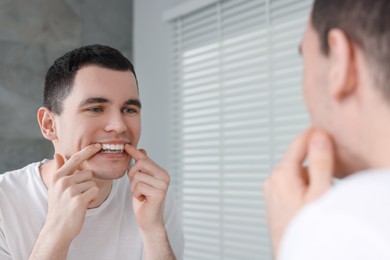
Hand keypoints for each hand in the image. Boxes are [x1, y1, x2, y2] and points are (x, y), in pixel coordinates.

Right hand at [44, 144, 100, 241]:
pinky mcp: (79, 200)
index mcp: (58, 176)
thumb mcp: (55, 187)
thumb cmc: (59, 206)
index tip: (98, 145)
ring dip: (90, 192)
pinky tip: (83, 206)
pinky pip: (95, 191)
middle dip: (87, 184)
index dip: (88, 151)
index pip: (75, 159)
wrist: (57, 229)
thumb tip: (58, 154)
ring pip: (93, 183)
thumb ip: (58, 169)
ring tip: (78, 202)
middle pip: (88, 173)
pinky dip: (92, 198)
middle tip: (76, 196)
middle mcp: (63, 181)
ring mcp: (70, 191)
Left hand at [125, 144, 169, 233]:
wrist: (149, 220)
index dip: (134, 152)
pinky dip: (136, 194)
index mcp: (161, 172)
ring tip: (141, 194)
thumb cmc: (144, 200)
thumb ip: (142, 168)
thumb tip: (142, 150)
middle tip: (136, 186)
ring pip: (137, 176)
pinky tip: (143, 199)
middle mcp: (165, 176)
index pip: (145, 159)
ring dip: (134, 187)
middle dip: (132, 174)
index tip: (126, 145)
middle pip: (140, 164)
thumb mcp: (141, 181)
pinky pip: (138, 186)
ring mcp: (163, 184)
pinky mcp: (158, 193)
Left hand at [263, 128, 333, 255]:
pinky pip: (289, 186)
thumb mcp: (320, 192)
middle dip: (312, 156)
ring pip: (293, 174)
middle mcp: (272, 181)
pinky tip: (312, 199)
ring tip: (324, 185)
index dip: (311, 134)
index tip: (320, 127)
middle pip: (295, 159)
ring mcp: (271, 193)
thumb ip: (320, 162)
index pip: (297, 144)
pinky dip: (301, 185)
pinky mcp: (274, 204)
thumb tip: (318, 138)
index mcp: (281, 174)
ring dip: (308, 174)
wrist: (296, 255)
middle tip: (330, 157)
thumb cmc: (306, 229)